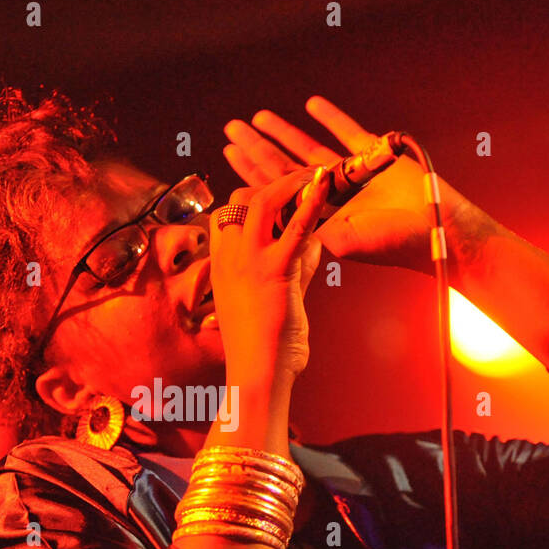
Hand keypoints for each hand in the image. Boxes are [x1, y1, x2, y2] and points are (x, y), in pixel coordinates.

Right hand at [209, 166, 331, 380]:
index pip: (227, 217)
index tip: (279, 200)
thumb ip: (295, 269)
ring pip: (262, 201)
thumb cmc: (264, 351)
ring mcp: (248, 261)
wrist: (256, 375)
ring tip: (316, 173)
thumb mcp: (278, 301)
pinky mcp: (274, 270)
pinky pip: (294, 226)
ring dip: (291, 182)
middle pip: (241, 200)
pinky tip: (326, 184)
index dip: (252, 202)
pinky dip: (312, 200)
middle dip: (271, 184)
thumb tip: (313, 244)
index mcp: (222, 267)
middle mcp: (229, 258)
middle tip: (302, 178)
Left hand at [222, 96, 471, 273]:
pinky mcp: (375, 157)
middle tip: (232, 130)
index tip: (230, 156)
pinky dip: (331, 118)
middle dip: (258, 149)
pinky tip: (312, 105)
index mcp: (320, 216)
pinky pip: (349, 133)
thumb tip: (280, 223)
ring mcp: (352, 175)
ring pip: (310, 149)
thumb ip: (314, 230)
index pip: (277, 193)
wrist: (441, 230)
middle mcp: (331, 195)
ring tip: (258, 117)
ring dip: (285, 132)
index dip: (253, 174)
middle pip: (286, 167)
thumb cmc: (396, 243)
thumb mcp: (347, 242)